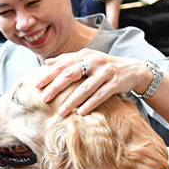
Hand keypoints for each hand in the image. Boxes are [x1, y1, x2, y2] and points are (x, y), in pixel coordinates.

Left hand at [36, 48, 151, 115]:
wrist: (132, 69)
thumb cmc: (104, 66)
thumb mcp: (87, 58)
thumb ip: (67, 60)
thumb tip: (46, 63)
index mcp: (84, 54)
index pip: (62, 64)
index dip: (49, 74)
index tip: (36, 85)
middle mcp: (94, 61)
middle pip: (71, 74)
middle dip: (56, 87)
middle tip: (44, 99)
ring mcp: (105, 72)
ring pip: (85, 87)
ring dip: (72, 100)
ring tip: (61, 112)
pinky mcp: (115, 83)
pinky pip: (100, 95)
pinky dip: (90, 104)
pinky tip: (80, 113)